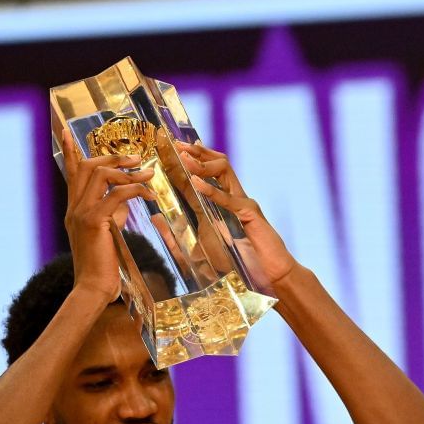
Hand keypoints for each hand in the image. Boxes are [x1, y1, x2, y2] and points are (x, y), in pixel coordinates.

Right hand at [59, 129, 152, 302]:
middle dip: (112, 158)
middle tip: (137, 158)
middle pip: (86, 167)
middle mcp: (74, 207)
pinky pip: (115, 195)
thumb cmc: (103, 266)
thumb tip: (125, 200)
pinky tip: (148, 193)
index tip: (66, 133)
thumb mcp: (107, 234)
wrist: (94, 288)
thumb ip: (112, 214)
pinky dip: (134, 189)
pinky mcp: (94, 222)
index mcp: (74, 209)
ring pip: (99, 175)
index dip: (69, 152)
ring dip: (126, 170)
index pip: (71, 174)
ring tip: (149, 174)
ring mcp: (81, 213)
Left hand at [179, 142, 297, 285]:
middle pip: (216, 164)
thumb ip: (175, 235)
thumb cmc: (237, 267)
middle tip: (177, 144)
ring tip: (184, 159)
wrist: (268, 278)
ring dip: (203, 163)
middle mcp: (231, 199)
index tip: (170, 149)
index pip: (202, 174)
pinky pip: (229, 198)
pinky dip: (211, 190)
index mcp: (219, 205)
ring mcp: (242, 203)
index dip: (188, 160)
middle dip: (197, 151)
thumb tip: (156, 218)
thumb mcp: (196, 250)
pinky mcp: (250, 214)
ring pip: (224, 170)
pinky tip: (195, 183)